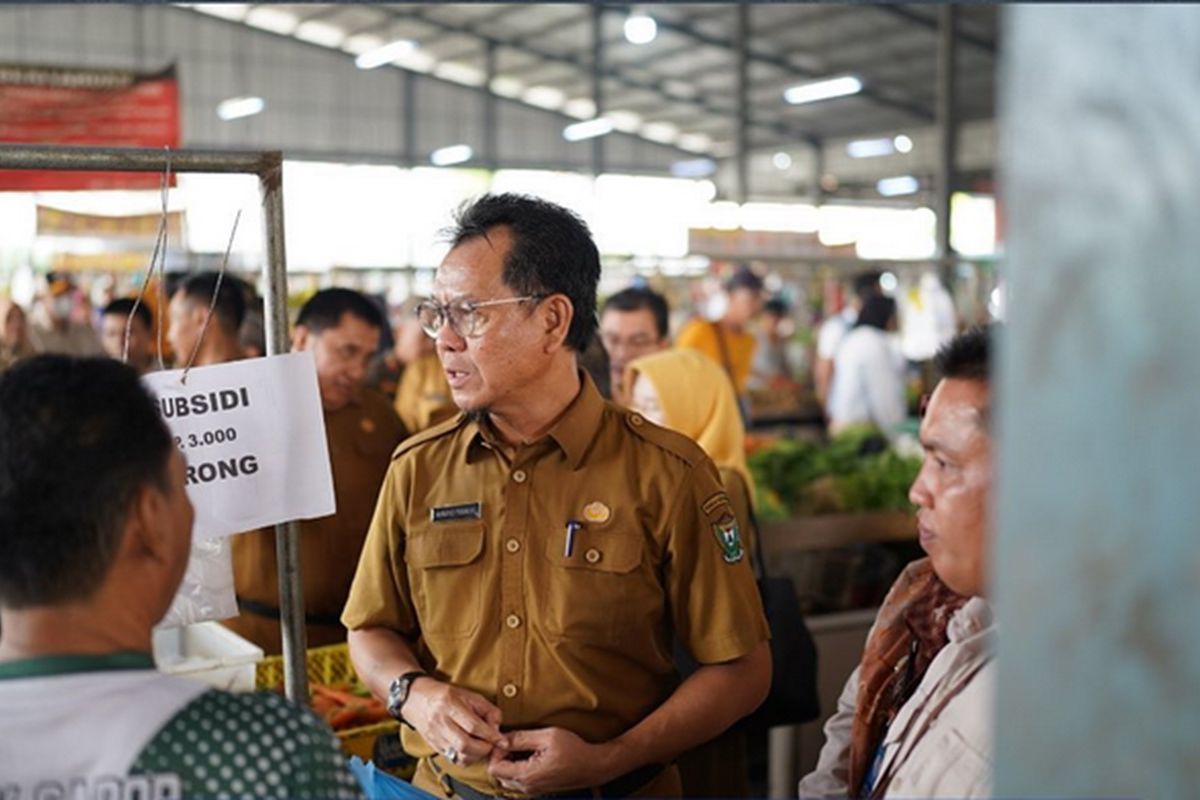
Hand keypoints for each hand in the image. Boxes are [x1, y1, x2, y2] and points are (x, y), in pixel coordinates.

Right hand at [402, 679, 508, 766]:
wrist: (415, 698)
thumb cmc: (444, 694)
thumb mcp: (467, 694)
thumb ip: (486, 708)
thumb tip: (497, 726)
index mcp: (449, 704)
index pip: (473, 725)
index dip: (490, 735)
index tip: (502, 740)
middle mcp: (440, 721)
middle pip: (465, 744)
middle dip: (484, 748)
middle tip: (492, 744)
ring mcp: (435, 736)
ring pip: (459, 755)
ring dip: (476, 755)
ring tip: (482, 747)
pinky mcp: (433, 746)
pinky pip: (453, 759)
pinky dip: (466, 758)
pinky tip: (471, 751)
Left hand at [487, 727, 619, 794]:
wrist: (592, 766)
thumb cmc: (574, 750)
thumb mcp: (548, 736)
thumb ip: (522, 738)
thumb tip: (502, 738)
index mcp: (527, 775)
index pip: (494, 768)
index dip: (496, 751)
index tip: (506, 739)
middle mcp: (527, 786)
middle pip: (498, 775)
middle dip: (501, 757)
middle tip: (513, 741)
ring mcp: (532, 789)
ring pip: (507, 778)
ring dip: (509, 762)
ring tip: (521, 747)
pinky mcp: (537, 788)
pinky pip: (518, 780)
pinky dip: (517, 767)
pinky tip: (529, 754)